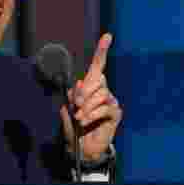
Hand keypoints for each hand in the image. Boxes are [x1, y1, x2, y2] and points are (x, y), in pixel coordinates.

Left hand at [61, 33, 122, 161]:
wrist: (83, 148)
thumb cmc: (75, 128)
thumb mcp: (68, 111)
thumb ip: (73, 96)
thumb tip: (80, 84)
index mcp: (91, 87)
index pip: (98, 66)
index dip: (102, 51)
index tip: (108, 36)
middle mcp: (103, 91)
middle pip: (97, 81)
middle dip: (83, 93)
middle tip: (76, 106)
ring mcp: (110, 102)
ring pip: (101, 95)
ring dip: (87, 107)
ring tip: (80, 118)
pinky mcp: (115, 113)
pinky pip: (105, 108)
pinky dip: (92, 115)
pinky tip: (85, 122)